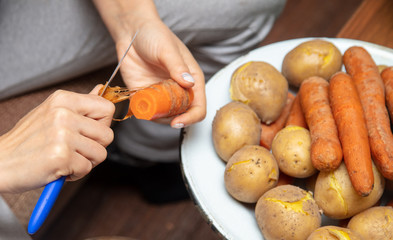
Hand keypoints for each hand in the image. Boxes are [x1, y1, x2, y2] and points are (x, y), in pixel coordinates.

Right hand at [0, 86, 114, 192]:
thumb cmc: (27, 142)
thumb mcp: (52, 114)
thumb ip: (80, 106)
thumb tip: (101, 89)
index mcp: (63, 99)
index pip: (106, 108)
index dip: (102, 125)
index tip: (86, 133)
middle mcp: (64, 114)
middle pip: (107, 134)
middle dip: (94, 147)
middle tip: (73, 150)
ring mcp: (63, 135)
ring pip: (100, 153)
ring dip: (85, 162)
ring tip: (65, 158)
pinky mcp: (61, 156)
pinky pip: (86, 169)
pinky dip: (75, 174)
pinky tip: (59, 168)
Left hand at [93, 0, 205, 127]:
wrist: (131, 32)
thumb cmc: (154, 35)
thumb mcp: (167, 49)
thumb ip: (177, 66)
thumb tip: (189, 83)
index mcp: (192, 79)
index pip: (198, 107)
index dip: (190, 118)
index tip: (177, 121)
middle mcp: (179, 89)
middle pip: (182, 115)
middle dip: (173, 119)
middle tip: (159, 113)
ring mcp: (162, 94)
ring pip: (165, 116)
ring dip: (158, 117)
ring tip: (149, 107)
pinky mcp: (145, 95)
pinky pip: (148, 111)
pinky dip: (145, 113)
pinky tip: (140, 105)